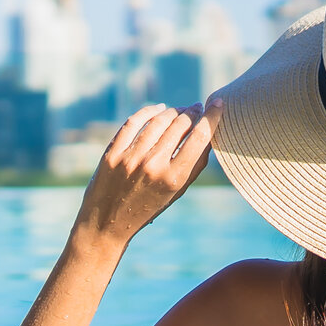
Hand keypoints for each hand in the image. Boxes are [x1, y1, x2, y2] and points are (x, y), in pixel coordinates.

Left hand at [72, 103, 216, 252]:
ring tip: (180, 111)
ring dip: (173, 111)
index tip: (217, 102)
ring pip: (159, 120)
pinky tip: (159, 109)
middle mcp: (153, 165)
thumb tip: (210, 131)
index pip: (200, 137)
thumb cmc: (149, 206)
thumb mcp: (178, 191)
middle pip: (180, 124)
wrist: (107, 222)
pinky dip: (149, 111)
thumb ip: (195, 164)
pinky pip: (134, 121)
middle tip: (197, 108)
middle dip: (193, 112)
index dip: (212, 116)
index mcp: (174, 178)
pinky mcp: (113, 152)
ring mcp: (131, 157)